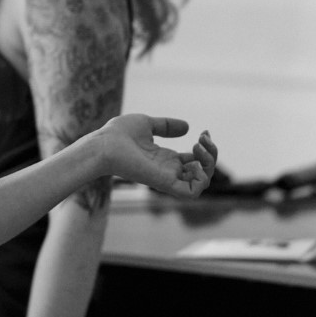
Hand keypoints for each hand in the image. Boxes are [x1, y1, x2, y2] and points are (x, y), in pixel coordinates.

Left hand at [95, 114, 216, 198]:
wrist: (104, 144)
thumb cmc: (118, 134)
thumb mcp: (147, 123)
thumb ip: (166, 126)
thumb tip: (187, 127)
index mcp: (164, 158)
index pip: (193, 161)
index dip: (205, 149)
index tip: (203, 133)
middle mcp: (168, 170)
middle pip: (201, 172)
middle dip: (211, 155)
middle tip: (203, 139)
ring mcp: (167, 178)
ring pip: (201, 183)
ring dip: (209, 165)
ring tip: (199, 147)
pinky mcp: (164, 184)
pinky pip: (192, 193)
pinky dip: (201, 179)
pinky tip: (194, 160)